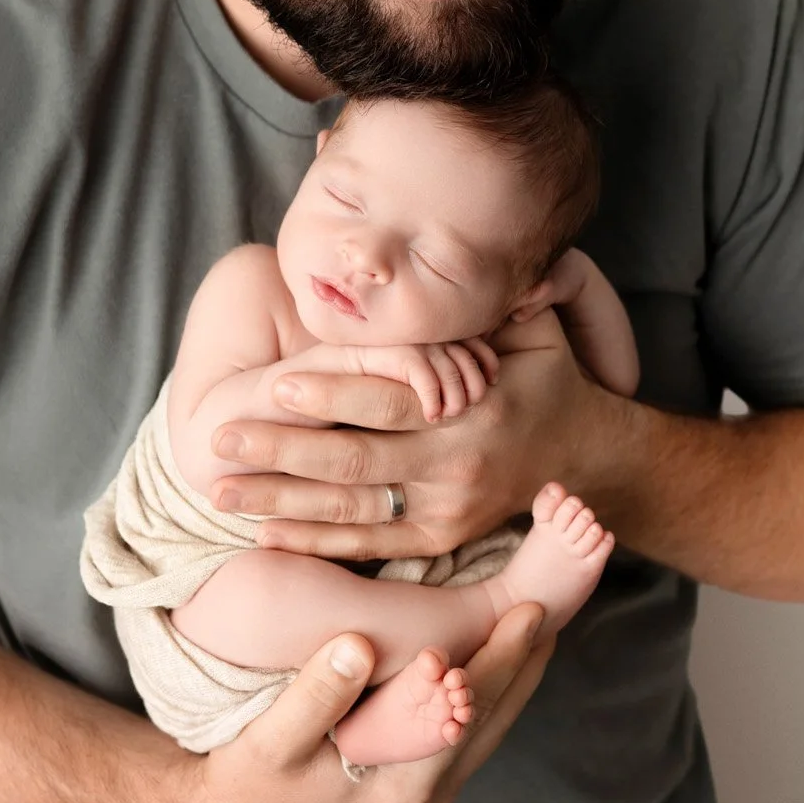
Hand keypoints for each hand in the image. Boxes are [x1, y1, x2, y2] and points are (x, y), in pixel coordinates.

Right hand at [168, 603, 553, 802]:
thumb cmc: (250, 779)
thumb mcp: (272, 739)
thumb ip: (315, 694)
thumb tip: (357, 644)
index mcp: (405, 783)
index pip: (473, 711)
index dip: (504, 657)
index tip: (529, 609)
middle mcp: (426, 792)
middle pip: (494, 718)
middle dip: (523, 661)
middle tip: (550, 602)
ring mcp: (423, 789)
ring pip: (485, 725)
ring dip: (509, 675)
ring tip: (532, 625)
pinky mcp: (412, 778)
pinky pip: (464, 730)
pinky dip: (482, 689)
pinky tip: (485, 657)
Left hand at [209, 309, 623, 559]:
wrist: (584, 461)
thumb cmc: (547, 379)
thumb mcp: (541, 331)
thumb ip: (515, 296)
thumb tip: (512, 257)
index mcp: (473, 409)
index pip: (391, 401)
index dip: (333, 392)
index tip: (275, 382)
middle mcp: (453, 466)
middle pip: (354, 460)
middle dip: (282, 450)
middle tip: (220, 438)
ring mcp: (443, 510)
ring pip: (349, 510)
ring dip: (279, 501)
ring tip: (219, 488)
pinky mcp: (436, 539)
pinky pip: (367, 545)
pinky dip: (313, 542)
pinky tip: (263, 533)